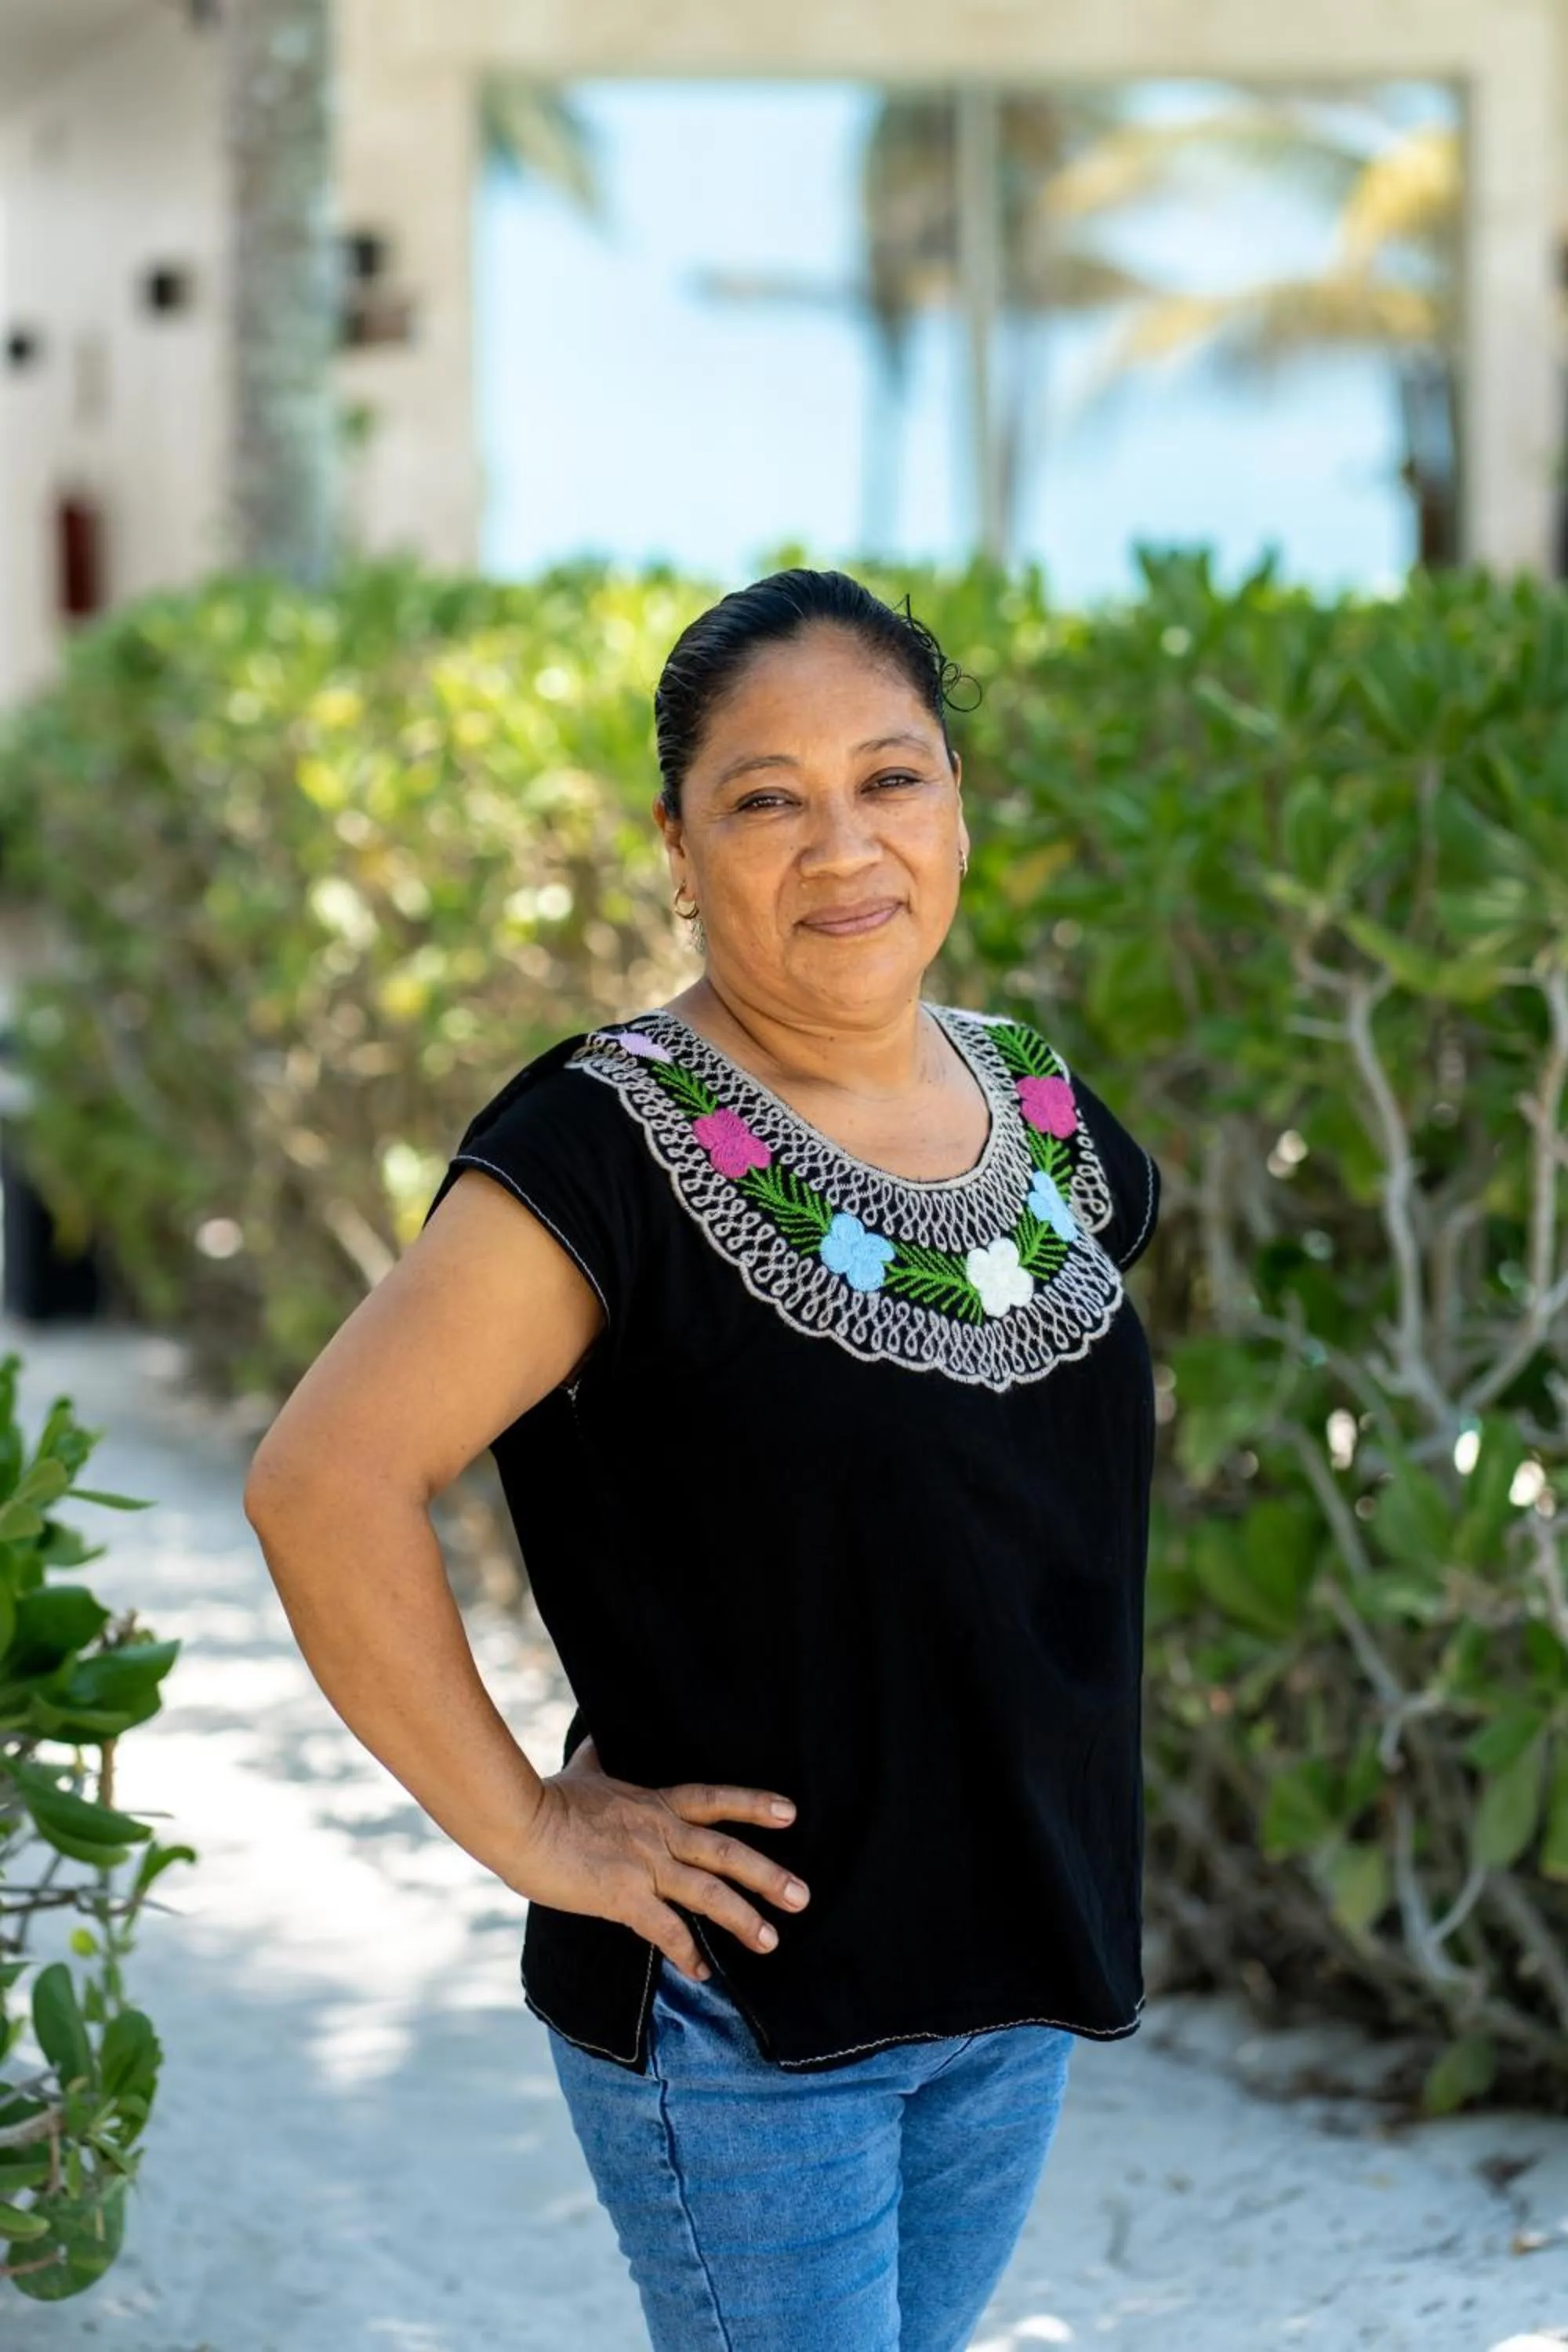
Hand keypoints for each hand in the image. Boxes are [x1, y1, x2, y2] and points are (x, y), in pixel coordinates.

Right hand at [505, 1736, 809, 1980]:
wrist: (519, 1821)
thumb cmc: (547, 1798)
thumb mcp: (583, 1770)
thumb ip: (598, 1757)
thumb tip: (595, 1733)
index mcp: (654, 1804)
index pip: (714, 1800)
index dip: (753, 1804)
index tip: (790, 1812)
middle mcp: (659, 1833)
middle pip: (725, 1852)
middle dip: (767, 1874)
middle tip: (802, 1896)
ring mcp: (645, 1865)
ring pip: (708, 1892)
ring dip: (743, 1918)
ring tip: (771, 1940)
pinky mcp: (623, 1896)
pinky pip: (666, 1929)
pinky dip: (687, 1952)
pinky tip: (702, 1971)